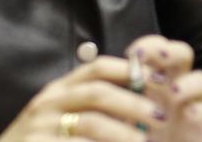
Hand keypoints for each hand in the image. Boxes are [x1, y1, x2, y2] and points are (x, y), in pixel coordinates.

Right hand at [0, 55, 164, 141]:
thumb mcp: (59, 117)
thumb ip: (91, 107)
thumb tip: (139, 99)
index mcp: (59, 90)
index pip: (97, 67)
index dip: (130, 70)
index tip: (159, 79)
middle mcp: (49, 103)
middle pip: (97, 93)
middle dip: (133, 103)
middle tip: (161, 117)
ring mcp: (40, 126)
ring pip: (90, 123)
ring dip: (121, 133)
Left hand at [127, 35, 201, 141]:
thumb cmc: (140, 132)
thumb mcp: (125, 112)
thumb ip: (118, 94)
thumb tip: (95, 78)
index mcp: (156, 78)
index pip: (158, 49)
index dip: (149, 45)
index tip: (132, 53)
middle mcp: (176, 86)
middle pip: (183, 55)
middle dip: (171, 53)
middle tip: (158, 59)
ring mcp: (190, 105)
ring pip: (201, 80)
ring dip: (188, 83)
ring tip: (173, 92)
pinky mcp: (199, 127)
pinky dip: (199, 111)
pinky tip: (190, 113)